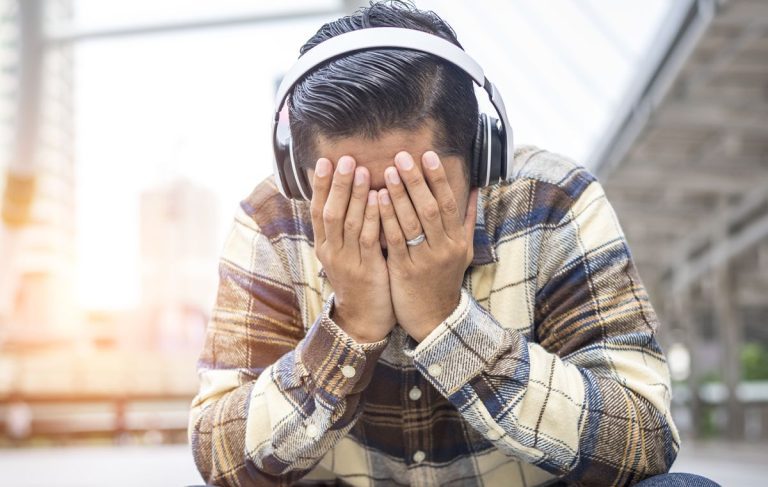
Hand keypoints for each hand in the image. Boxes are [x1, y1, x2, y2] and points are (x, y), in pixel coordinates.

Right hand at [310, 155, 395, 343]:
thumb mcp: (345, 254)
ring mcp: (347, 262)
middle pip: (330, 212)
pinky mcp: (366, 270)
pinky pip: (369, 239)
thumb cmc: (359, 281)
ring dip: (356, 195)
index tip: (325, 161)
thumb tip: (346, 195)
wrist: (363, 320)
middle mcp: (331, 251)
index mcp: (324, 245)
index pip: (317, 209)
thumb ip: (345, 227)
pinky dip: (373, 217)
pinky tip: (379, 199)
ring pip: (349, 223)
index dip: (321, 185)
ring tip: (362, 171)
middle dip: (338, 184)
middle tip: (346, 159)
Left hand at [378, 150, 477, 341]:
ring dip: (399, 195)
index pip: (448, 203)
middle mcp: (444, 248)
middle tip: (402, 156)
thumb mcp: (463, 252)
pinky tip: (377, 200)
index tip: (427, 155)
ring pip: (412, 222)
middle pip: (431, 208)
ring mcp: (425, 260)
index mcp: (457, 241)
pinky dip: (387, 218)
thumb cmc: (445, 280)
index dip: (438, 178)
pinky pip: (396, 240)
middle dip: (416, 181)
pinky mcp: (405, 271)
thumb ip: (466, 220)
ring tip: (386, 171)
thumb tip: (476, 188)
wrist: (436, 319)